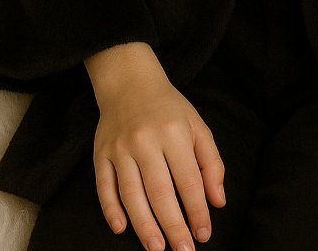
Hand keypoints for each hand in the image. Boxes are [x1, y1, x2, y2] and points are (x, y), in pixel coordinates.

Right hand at [86, 46, 225, 250]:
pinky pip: (104, 187)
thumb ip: (211, 162)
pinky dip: (111, 209)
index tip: (203, 235)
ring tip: (157, 248)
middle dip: (173, 226)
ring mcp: (120, 148)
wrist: (130, 82)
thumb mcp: (197, 126)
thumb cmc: (169, 108)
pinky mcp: (100, 154)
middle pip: (160, 192)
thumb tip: (217, 201)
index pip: (188, 180)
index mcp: (174, 133)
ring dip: (144, 225)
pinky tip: (122, 229)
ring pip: (131, 194)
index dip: (197, 211)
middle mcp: (145, 141)